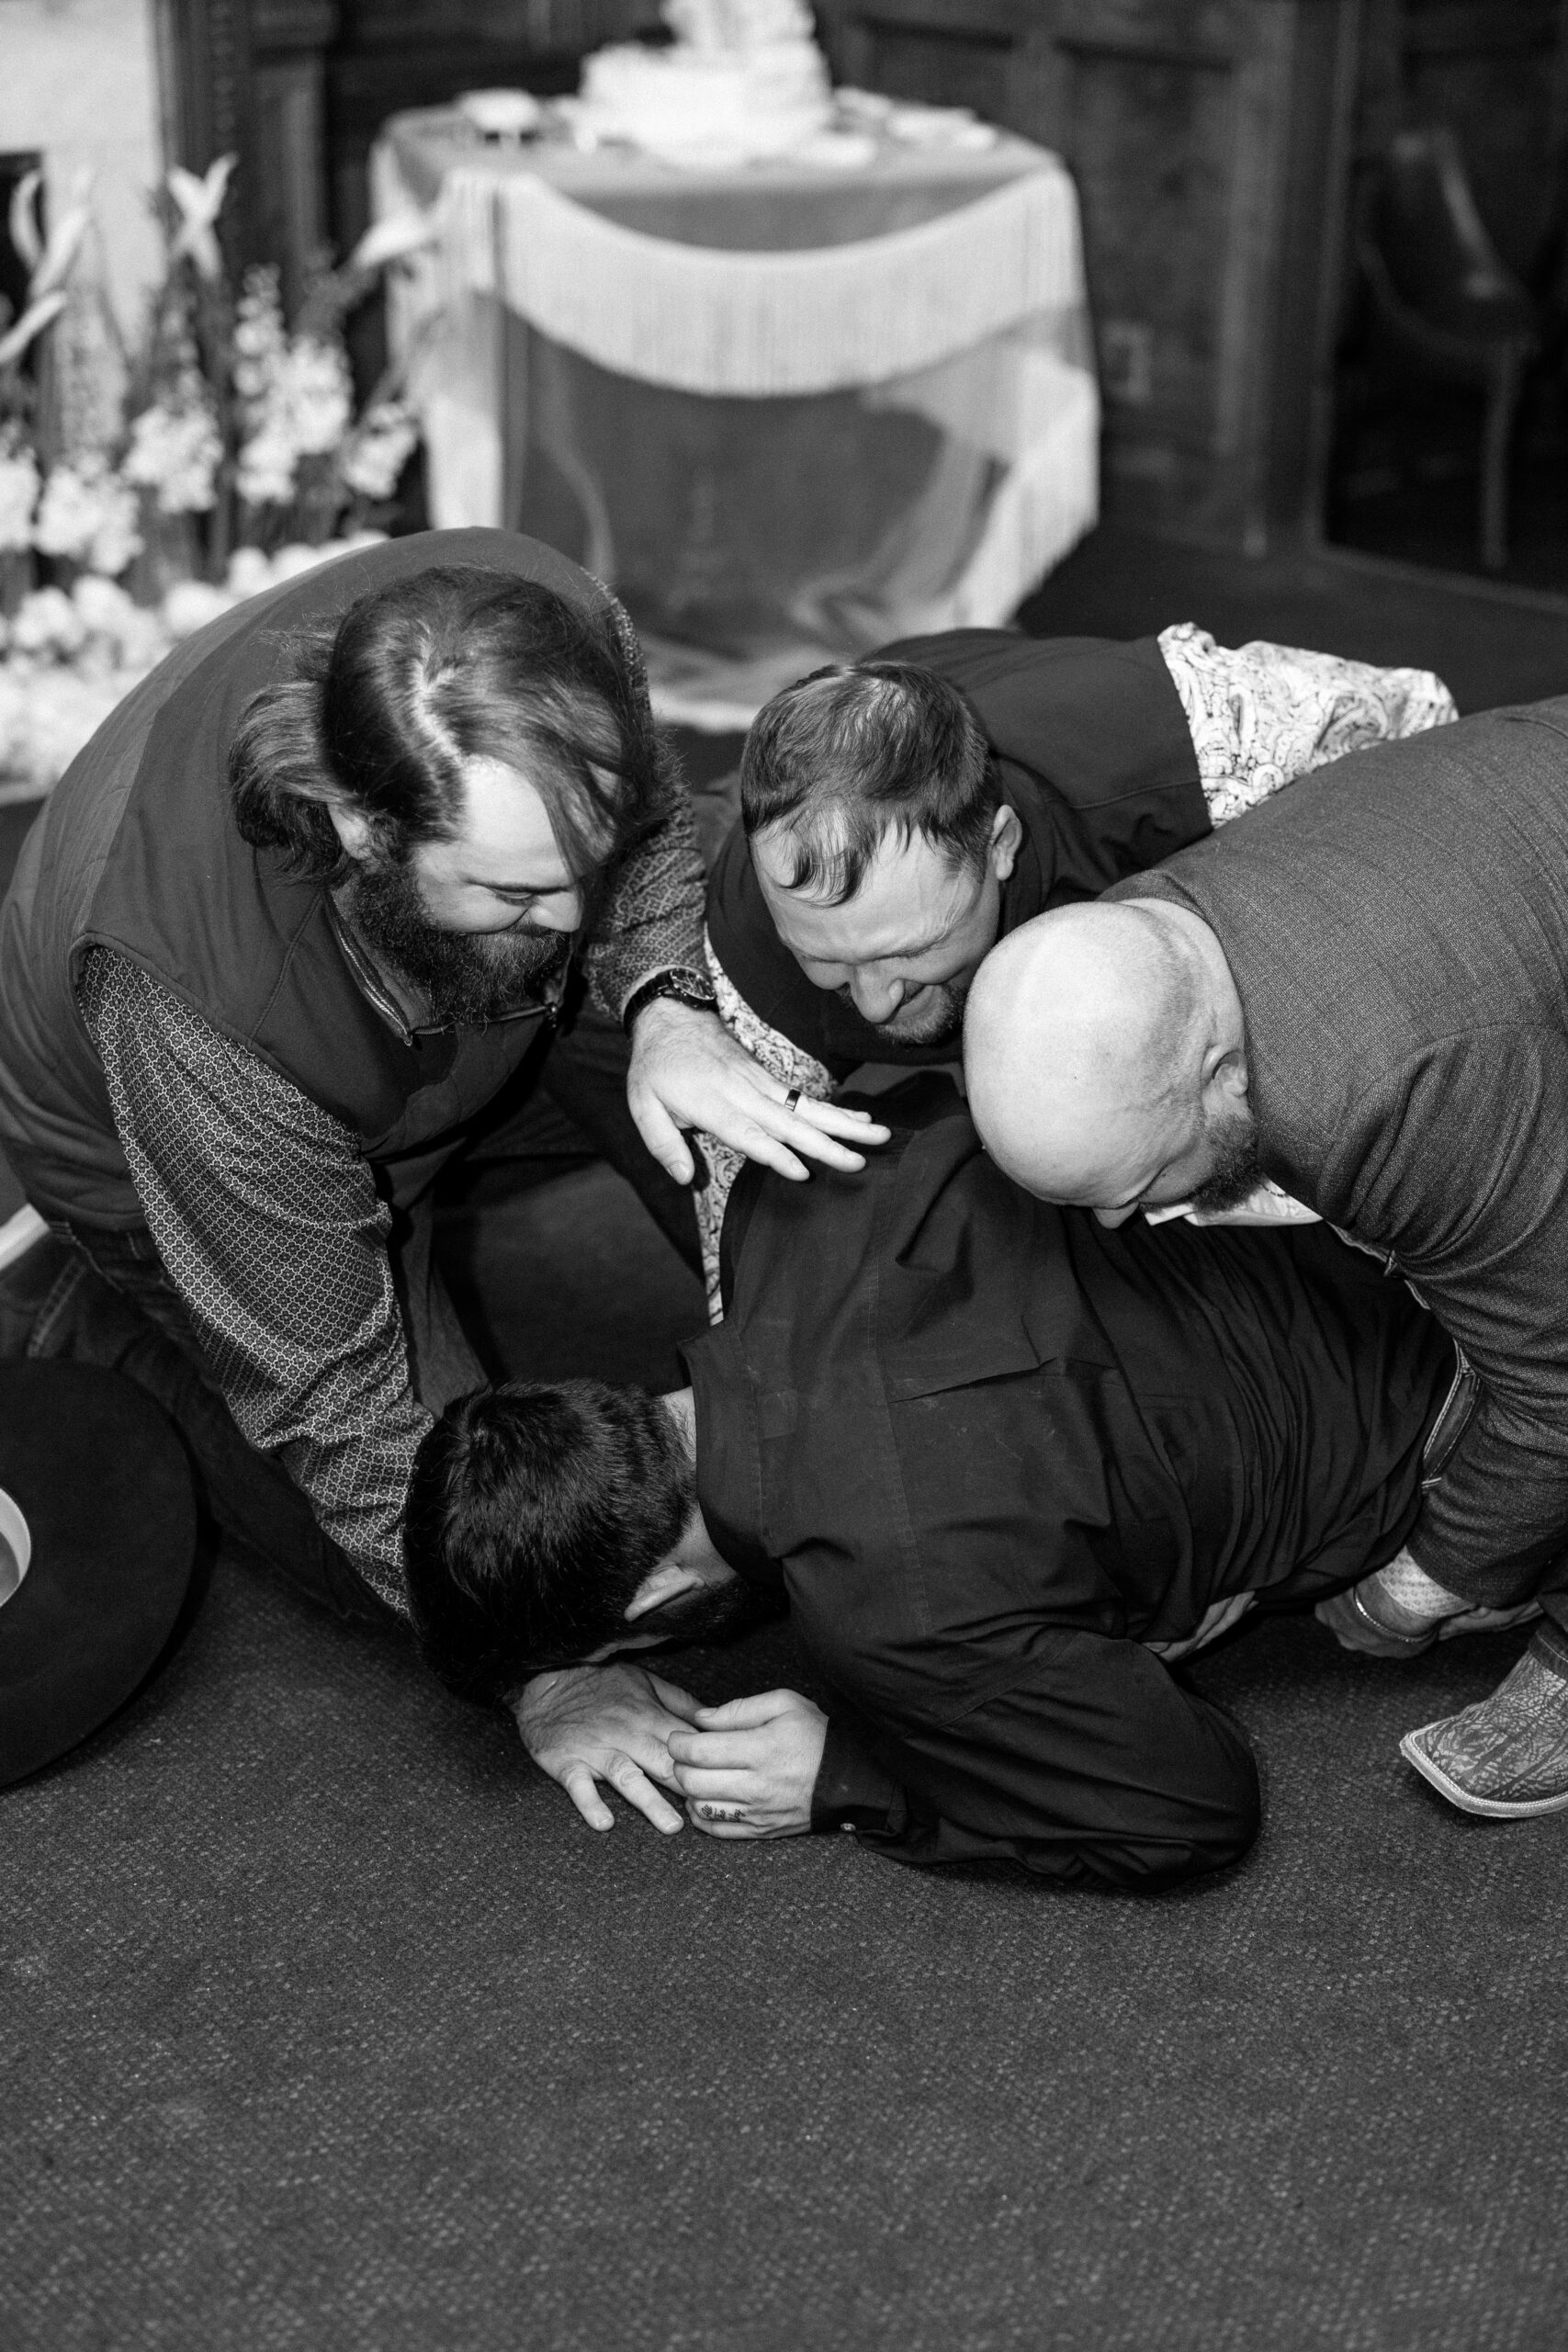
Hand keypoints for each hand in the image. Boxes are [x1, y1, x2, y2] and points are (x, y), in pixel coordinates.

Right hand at [512, 1663, 703, 1834]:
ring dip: (650, 1802)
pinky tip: (604, 1823)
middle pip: (662, 1763)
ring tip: (671, 1826)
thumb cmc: (602, 1682)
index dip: (705, 1764)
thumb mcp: (646, 1681)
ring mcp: (596, 1750)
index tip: (724, 1784)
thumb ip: (680, 1703)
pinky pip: (579, 1786)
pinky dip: (591, 1804)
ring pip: (627, 1777)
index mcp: (648, 1715)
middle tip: (709, 1811)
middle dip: (686, 1787)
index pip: (684, 1744)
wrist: (549, 1679)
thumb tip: (714, 1719)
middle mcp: (625, 1734)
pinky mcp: (567, 1762)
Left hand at [625, 998, 889, 1185]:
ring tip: (879, 1135)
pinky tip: (862, 1120)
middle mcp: (744, 1093)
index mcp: (713, 1103)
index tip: (803, 1172)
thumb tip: (685, 1178)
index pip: (749, 1134)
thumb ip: (662, 1144)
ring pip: (807, 1108)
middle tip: (860, 1160)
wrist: (671, 1018)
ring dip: (845, 1123)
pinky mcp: (768, 1079)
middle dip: (828, 1143)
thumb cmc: (655, 1068)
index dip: (775, 1154)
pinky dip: (837, 1109)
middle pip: (791, 1123)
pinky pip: (806, 1098)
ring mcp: (760, 1083)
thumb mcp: (642, 1104)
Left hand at [667, 1688, 828, 1839]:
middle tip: (685, 1755)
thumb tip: (700, 1719)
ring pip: (700, 1807)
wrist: (850, 1779)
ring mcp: (758, 1812)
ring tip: (697, 1775)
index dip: (678, 1743)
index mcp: (761, 1749)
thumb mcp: (784, 1704)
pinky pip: (717, 1830)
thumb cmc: (817, 1736)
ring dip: (689, 1791)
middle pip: (693, 1781)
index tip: (678, 1737)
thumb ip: (738, 1709)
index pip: (699, 1751)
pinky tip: (705, 1799)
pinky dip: (701, 1815)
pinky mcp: (762, 1831)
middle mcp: (757, 1785)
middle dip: (679, 1765)